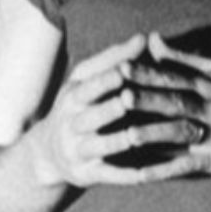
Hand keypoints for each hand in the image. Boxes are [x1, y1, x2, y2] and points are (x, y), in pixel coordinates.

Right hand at [28, 34, 204, 187]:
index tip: (126, 70)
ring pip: (110, 144)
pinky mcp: (89, 175)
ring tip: (164, 132)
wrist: (47, 155)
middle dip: (121, 108)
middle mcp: (73, 125)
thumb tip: (145, 37)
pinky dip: (134, 173)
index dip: (106, 80)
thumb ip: (114, 60)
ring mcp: (80, 151)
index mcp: (73, 98)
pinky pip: (115, 174)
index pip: (90, 87)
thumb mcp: (85, 81)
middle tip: (146, 101)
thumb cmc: (78, 106)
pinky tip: (155, 171)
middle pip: (99, 115)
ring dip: (136, 138)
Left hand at [130, 33, 210, 176]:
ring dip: (156, 134)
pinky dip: (167, 170)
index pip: (175, 77)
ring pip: (183, 133)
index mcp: (208, 86)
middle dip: (150, 100)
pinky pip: (190, 165)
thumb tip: (153, 40)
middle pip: (177, 103)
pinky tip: (142, 175)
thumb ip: (183, 58)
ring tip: (129, 135)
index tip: (122, 67)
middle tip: (122, 96)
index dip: (149, 73)